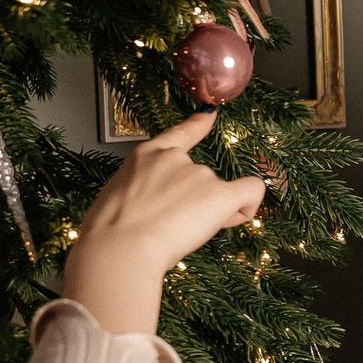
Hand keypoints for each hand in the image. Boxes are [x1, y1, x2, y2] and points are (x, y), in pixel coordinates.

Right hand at [62, 110, 264, 335]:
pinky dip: (248, 206)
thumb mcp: (118, 199)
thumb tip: (156, 208)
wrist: (120, 247)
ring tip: (183, 235)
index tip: (210, 116)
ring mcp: (199, 173)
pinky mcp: (219, 194)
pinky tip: (234, 218)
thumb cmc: (110, 233)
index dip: (197, 125)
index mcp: (146, 155)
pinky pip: (251, 191)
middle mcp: (176, 158)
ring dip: (212, 215)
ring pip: (221, 193)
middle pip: (203, 178)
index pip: (178, 134)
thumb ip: (142, 193)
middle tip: (174, 229)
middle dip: (198, 204)